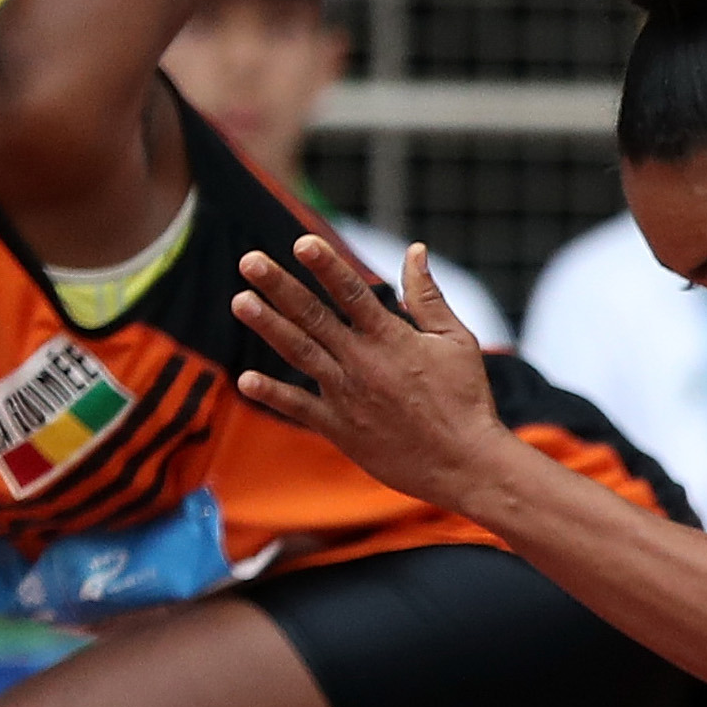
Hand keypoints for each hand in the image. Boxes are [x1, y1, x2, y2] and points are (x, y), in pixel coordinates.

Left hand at [229, 237, 512, 508]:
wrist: (466, 465)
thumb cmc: (467, 400)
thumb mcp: (457, 341)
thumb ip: (428, 297)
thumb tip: (414, 250)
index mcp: (393, 339)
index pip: (352, 293)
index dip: (326, 265)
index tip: (302, 241)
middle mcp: (364, 363)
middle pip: (314, 317)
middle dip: (280, 286)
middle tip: (249, 261)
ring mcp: (348, 396)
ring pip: (300, 353)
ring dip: (268, 326)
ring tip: (240, 301)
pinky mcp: (341, 429)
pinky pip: (300, 408)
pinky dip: (273, 394)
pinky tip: (245, 380)